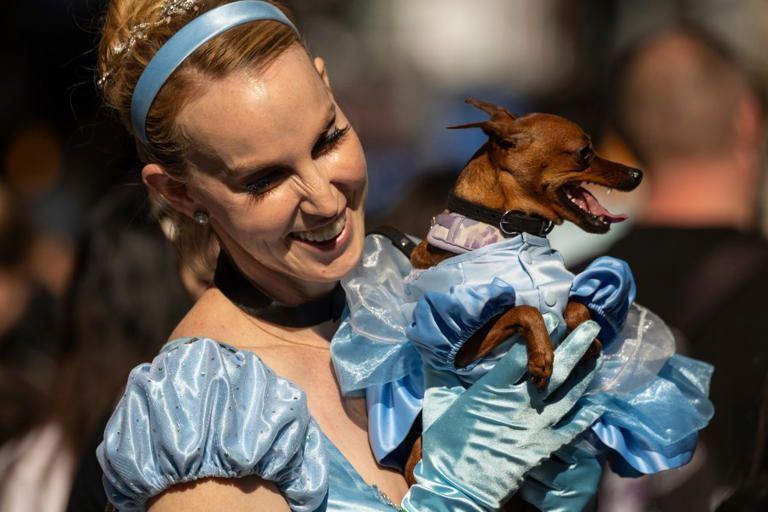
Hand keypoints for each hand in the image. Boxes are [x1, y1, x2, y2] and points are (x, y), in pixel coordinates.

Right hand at [401, 319, 603, 510]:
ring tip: (597, 352)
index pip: (522, 356)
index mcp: (492, 390)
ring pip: (568, 395)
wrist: (457, 488)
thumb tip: (431, 346)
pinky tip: (600, 400)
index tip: (554, 317)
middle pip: (552, 370)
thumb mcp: (437, 403)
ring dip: (585, 372)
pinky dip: (588, 415)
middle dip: (573, 346)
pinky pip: (572, 429)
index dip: (540, 335)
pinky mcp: (544, 449)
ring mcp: (535, 427)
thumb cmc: (444, 445)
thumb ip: (437, 372)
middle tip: (589, 326)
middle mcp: (519, 405)